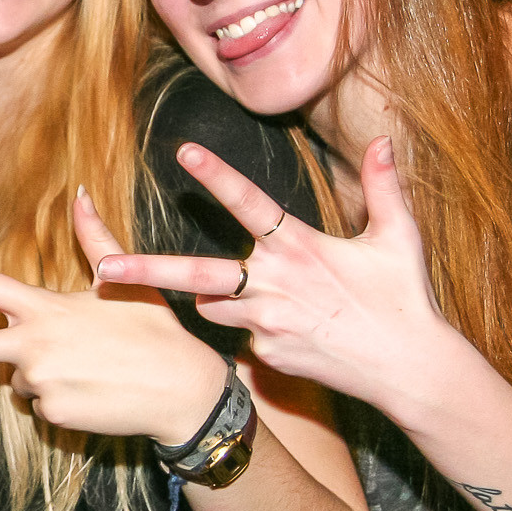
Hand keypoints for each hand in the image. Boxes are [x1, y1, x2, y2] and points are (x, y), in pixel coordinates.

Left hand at [0, 190, 227, 442]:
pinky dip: (60, 399)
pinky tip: (94, 393)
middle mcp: (32, 346)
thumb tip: (79, 190)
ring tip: (92, 367)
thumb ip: (93, 237)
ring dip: (42, 372)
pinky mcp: (51, 417)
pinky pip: (40, 405)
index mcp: (44, 308)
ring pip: (17, 378)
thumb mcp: (124, 279)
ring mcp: (39, 385)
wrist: (184, 393)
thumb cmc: (156, 331)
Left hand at [93, 138, 457, 418]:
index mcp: (299, 247)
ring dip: (214, 298)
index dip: (217, 175)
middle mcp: (273, 285)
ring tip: (253, 297)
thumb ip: (384, 187)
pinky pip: (242, 337)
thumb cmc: (405, 299)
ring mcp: (265, 326)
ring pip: (213, 306)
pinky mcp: (266, 357)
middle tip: (102, 268)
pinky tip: (295, 334)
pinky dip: (252, 330)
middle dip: (145, 271)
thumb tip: (385, 140)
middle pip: (196, 274)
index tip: (183, 151)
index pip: (250, 203)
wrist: (409, 370)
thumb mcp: (399, 237)